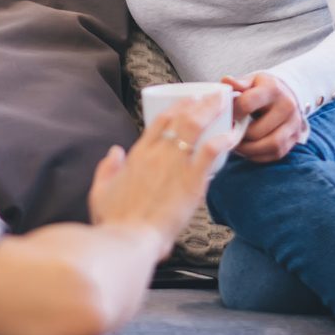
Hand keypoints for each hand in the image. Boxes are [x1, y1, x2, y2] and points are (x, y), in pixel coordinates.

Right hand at [87, 97, 229, 260]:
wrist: (129, 238)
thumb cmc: (116, 220)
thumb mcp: (100, 191)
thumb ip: (106, 168)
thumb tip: (114, 152)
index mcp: (137, 156)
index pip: (158, 122)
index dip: (175, 108)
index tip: (186, 102)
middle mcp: (157, 154)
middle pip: (180, 117)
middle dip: (198, 102)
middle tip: (211, 96)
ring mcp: (175, 164)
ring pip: (195, 126)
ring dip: (211, 110)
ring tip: (223, 102)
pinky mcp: (191, 180)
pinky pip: (211, 151)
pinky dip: (223, 139)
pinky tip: (233, 134)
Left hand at [223, 72, 307, 163]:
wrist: (287, 95)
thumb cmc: (263, 88)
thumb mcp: (252, 81)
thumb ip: (238, 83)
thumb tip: (225, 81)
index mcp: (273, 89)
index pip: (246, 104)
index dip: (231, 113)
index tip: (226, 117)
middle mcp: (287, 106)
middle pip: (256, 131)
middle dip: (239, 136)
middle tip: (228, 135)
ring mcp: (293, 124)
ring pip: (269, 146)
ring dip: (249, 150)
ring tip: (237, 144)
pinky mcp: (294, 138)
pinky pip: (275, 154)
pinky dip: (259, 155)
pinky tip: (248, 149)